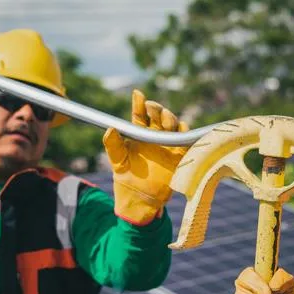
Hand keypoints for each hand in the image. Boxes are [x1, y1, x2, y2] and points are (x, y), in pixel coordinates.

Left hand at [103, 89, 188, 224]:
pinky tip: (180, 128)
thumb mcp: (117, 160)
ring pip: (172, 124)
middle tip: (152, 108)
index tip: (138, 95)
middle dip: (157, 109)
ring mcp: (167, 144)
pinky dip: (184, 132)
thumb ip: (113, 144)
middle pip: (158, 116)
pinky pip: (184, 140)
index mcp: (139, 134)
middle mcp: (154, 136)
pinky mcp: (179, 155)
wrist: (140, 198)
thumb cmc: (126, 178)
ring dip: (170, 118)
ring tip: (165, 119)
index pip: (140, 114)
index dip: (139, 103)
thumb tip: (110, 129)